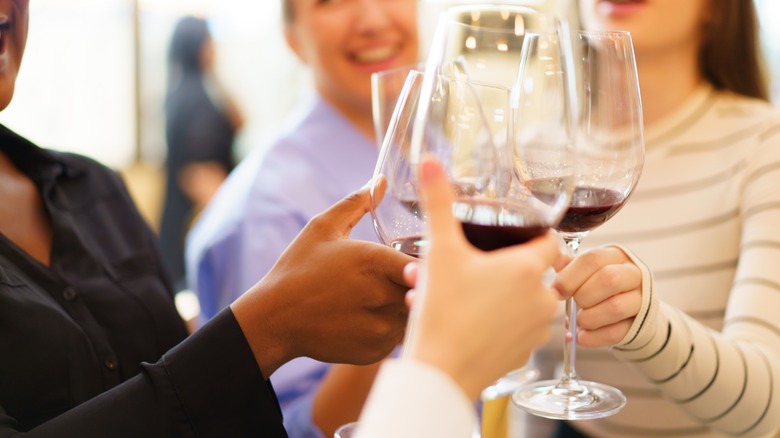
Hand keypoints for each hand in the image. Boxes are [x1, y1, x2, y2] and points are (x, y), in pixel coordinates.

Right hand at [231, 185, 413, 377]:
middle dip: (417, 283)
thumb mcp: (322, 228)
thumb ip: (357, 202)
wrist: (274, 320)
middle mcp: (382, 296)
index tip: (413, 260)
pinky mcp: (375, 350)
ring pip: (414, 314)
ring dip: (406, 305)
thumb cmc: (297, 269)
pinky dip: (392, 326)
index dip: (423, 261)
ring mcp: (380, 327)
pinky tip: (370, 316)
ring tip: (381, 297)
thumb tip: (381, 181)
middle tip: (399, 278)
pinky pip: (399, 336)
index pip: (425, 262)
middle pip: (424, 288)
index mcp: (374, 262)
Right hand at [404, 158, 559, 400]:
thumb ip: (438, 202)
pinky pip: (514, 329)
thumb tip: (429, 161)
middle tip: (470, 267)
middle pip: (533, 272)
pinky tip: (464, 320)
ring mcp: (535, 331)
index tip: (510, 236)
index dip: (531, 235)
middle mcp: (541, 300)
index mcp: (528, 270)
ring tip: (460, 295)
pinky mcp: (522, 355)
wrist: (440, 372)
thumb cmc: (443, 311)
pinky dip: (495, 322)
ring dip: (497, 295)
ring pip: (522, 302)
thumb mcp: (439, 251)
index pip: (550, 241)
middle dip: (502, 266)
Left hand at [553, 246, 642, 347]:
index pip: (592, 259)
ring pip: (615, 307)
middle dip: (583, 295)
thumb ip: (568, 264)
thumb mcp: (586, 270)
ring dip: (589, 318)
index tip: (556, 290)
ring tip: (579, 321)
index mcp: (615, 256)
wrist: (628, 310)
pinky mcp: (640, 325)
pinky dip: (594, 337)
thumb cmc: (599, 285)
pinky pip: (616, 333)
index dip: (570, 276)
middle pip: (608, 279)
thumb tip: (551, 257)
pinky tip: (582, 336)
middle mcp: (633, 274)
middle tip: (572, 304)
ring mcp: (641, 300)